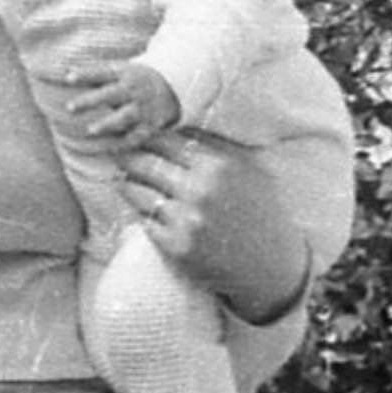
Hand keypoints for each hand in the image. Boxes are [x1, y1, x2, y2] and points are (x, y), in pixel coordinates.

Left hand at [70, 60, 178, 150]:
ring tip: (90, 130)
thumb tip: (64, 76)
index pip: (103, 72)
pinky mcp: (148, 127)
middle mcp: (133, 91)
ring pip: (124, 117)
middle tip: (70, 107)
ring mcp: (141, 109)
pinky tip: (103, 150)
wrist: (170, 89)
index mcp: (124, 73)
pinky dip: (119, 145)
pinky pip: (133, 138)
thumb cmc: (133, 79)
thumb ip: (96, 74)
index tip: (68, 78)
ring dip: (107, 124)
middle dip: (91, 101)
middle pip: (112, 94)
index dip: (86, 75)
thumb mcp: (120, 70)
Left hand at [117, 129, 311, 323]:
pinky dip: (140, 212)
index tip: (136, 137)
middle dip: (128, 158)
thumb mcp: (248, 169)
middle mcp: (200, 191)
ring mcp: (186, 220)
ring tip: (125, 180)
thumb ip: (214, 145)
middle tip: (119, 156)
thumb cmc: (260, 212)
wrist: (272, 266)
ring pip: (136, 191)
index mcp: (217, 165)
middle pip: (144, 162)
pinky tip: (143, 208)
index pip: (164, 140)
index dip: (146, 137)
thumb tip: (175, 126)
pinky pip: (143, 221)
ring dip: (128, 184)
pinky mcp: (176, 247)